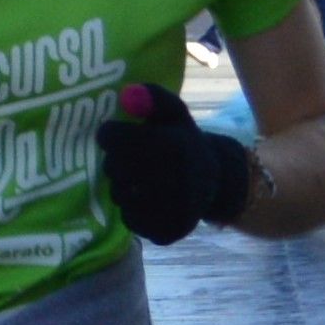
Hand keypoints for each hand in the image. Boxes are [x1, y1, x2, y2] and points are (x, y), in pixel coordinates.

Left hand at [97, 83, 259, 242]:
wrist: (214, 182)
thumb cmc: (183, 143)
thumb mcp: (172, 114)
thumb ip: (153, 97)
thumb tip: (128, 92)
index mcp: (175, 146)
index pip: (114, 138)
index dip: (110, 134)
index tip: (114, 133)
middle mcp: (175, 180)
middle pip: (113, 168)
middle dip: (116, 161)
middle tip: (130, 158)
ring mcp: (171, 210)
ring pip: (119, 195)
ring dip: (122, 185)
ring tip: (141, 179)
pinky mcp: (166, 232)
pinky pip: (129, 219)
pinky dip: (132, 208)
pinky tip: (148, 198)